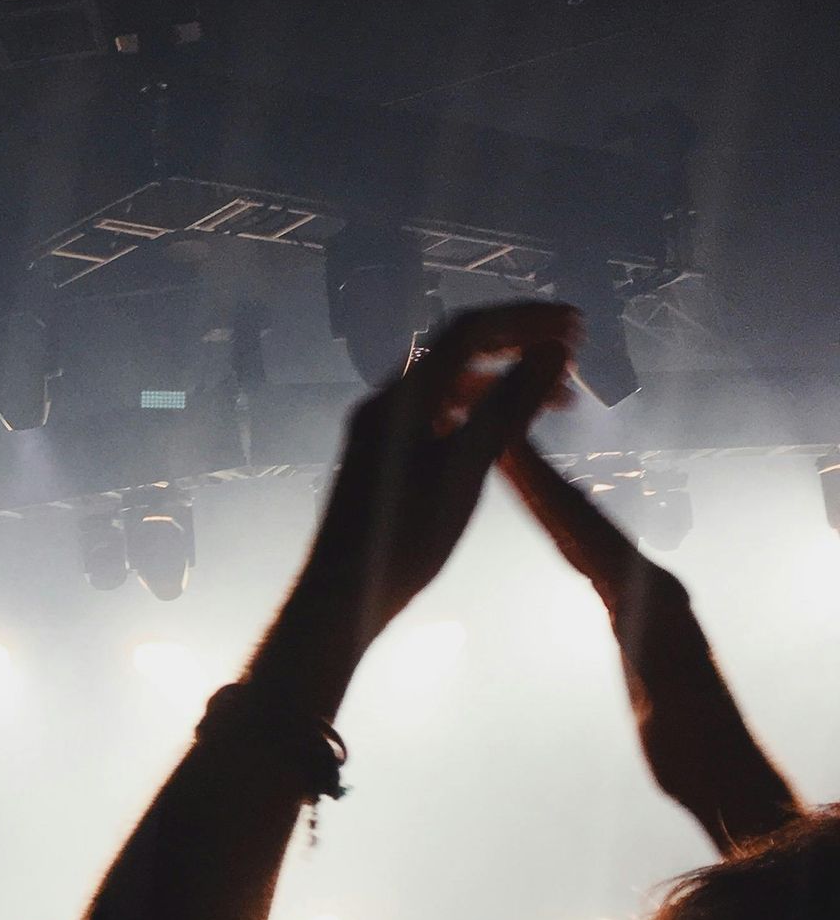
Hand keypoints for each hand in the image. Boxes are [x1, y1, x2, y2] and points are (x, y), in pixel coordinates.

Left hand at [303, 304, 579, 658]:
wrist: (342, 601)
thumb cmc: (403, 541)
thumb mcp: (468, 469)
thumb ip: (510, 405)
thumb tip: (553, 351)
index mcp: (403, 398)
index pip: (470, 330)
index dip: (527, 319)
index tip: (577, 325)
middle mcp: (386, 404)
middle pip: (459, 351)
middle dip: (518, 346)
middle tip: (573, 358)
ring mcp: (381, 431)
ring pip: (450, 385)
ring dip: (502, 381)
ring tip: (554, 400)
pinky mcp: (384, 458)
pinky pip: (438, 414)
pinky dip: (479, 411)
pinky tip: (506, 434)